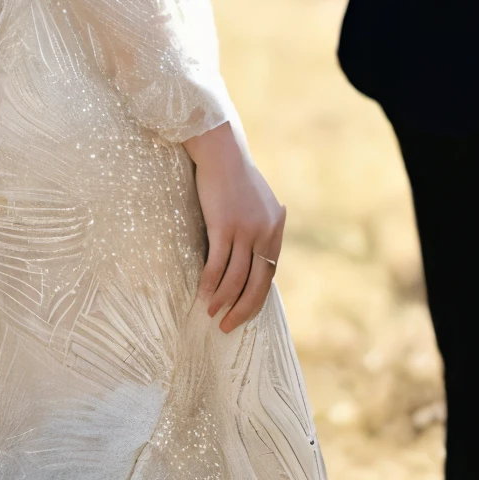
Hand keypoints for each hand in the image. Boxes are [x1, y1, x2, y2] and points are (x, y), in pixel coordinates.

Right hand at [183, 121, 285, 333]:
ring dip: (222, 300)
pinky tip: (203, 295)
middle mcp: (265, 232)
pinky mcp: (224, 226)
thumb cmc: (235, 178)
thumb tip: (256, 256)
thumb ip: (261, 228)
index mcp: (275, 229)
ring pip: (235, 278)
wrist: (222, 152)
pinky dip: (210, 284)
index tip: (242, 313)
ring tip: (211, 313)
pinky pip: (217, 264)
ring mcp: (245, 230)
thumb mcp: (258, 204)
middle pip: (256, 282)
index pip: (269, 274)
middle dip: (242, 309)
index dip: (255, 298)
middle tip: (228, 326)